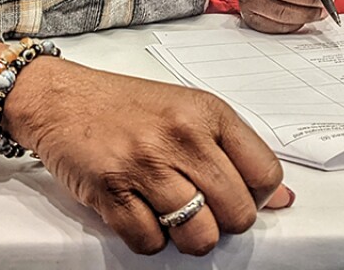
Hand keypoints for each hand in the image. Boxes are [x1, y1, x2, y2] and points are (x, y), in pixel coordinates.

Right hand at [5, 60, 291, 255]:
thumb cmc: (125, 105)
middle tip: (203, 207)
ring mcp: (146, 163)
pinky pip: (151, 244)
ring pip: (200, 236)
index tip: (240, 195)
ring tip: (172, 212)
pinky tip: (141, 212)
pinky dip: (150, 239)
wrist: (62, 99)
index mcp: (207, 111)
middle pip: (237, 212)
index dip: (258, 196)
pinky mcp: (112, 191)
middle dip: (224, 221)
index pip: (265, 173)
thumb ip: (234, 150)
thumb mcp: (187, 111)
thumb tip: (281, 199)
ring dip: (189, 236)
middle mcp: (182, 135)